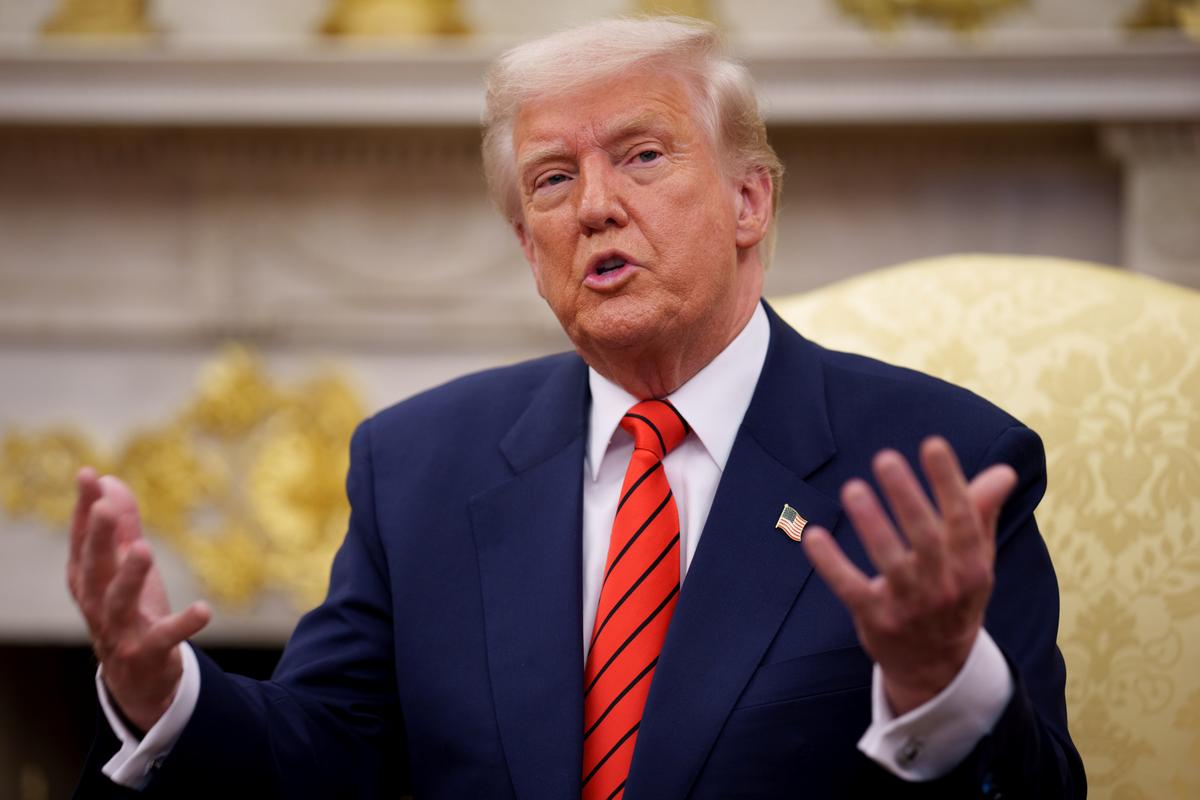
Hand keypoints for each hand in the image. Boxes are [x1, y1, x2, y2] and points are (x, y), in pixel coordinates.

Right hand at [67, 467, 210, 732]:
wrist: (136, 679)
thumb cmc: (129, 612)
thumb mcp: (125, 568)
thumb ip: (122, 526)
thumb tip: (112, 481)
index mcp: (88, 581)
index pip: (82, 541)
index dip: (83, 508)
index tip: (88, 474)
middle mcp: (97, 605)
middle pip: (94, 568)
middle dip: (98, 538)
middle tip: (104, 507)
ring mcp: (120, 631)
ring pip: (119, 603)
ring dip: (130, 576)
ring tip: (143, 549)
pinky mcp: (148, 653)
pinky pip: (165, 638)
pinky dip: (184, 624)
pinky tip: (204, 609)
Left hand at [802, 437, 1015, 714]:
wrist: (938, 668)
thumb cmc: (955, 596)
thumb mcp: (976, 559)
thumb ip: (981, 512)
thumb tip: (1004, 471)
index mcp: (971, 565)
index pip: (963, 518)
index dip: (949, 482)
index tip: (932, 445)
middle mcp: (944, 585)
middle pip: (925, 537)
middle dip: (906, 497)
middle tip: (885, 458)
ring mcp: (909, 605)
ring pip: (890, 561)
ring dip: (871, 525)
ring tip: (853, 489)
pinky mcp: (876, 619)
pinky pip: (851, 588)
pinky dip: (831, 564)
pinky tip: (813, 536)